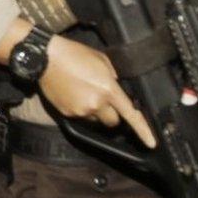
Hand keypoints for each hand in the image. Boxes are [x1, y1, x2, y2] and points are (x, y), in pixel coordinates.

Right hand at [38, 35, 156, 148]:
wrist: (46, 58)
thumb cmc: (73, 54)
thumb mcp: (102, 60)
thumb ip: (114, 77)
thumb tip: (118, 88)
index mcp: (108, 89)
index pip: (130, 115)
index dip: (143, 131)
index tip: (151, 143)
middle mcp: (95, 103)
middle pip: (113, 122)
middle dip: (113, 115)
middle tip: (106, 101)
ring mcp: (80, 110)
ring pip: (96, 121)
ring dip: (96, 112)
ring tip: (85, 93)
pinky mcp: (67, 113)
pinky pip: (81, 117)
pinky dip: (81, 109)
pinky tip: (74, 94)